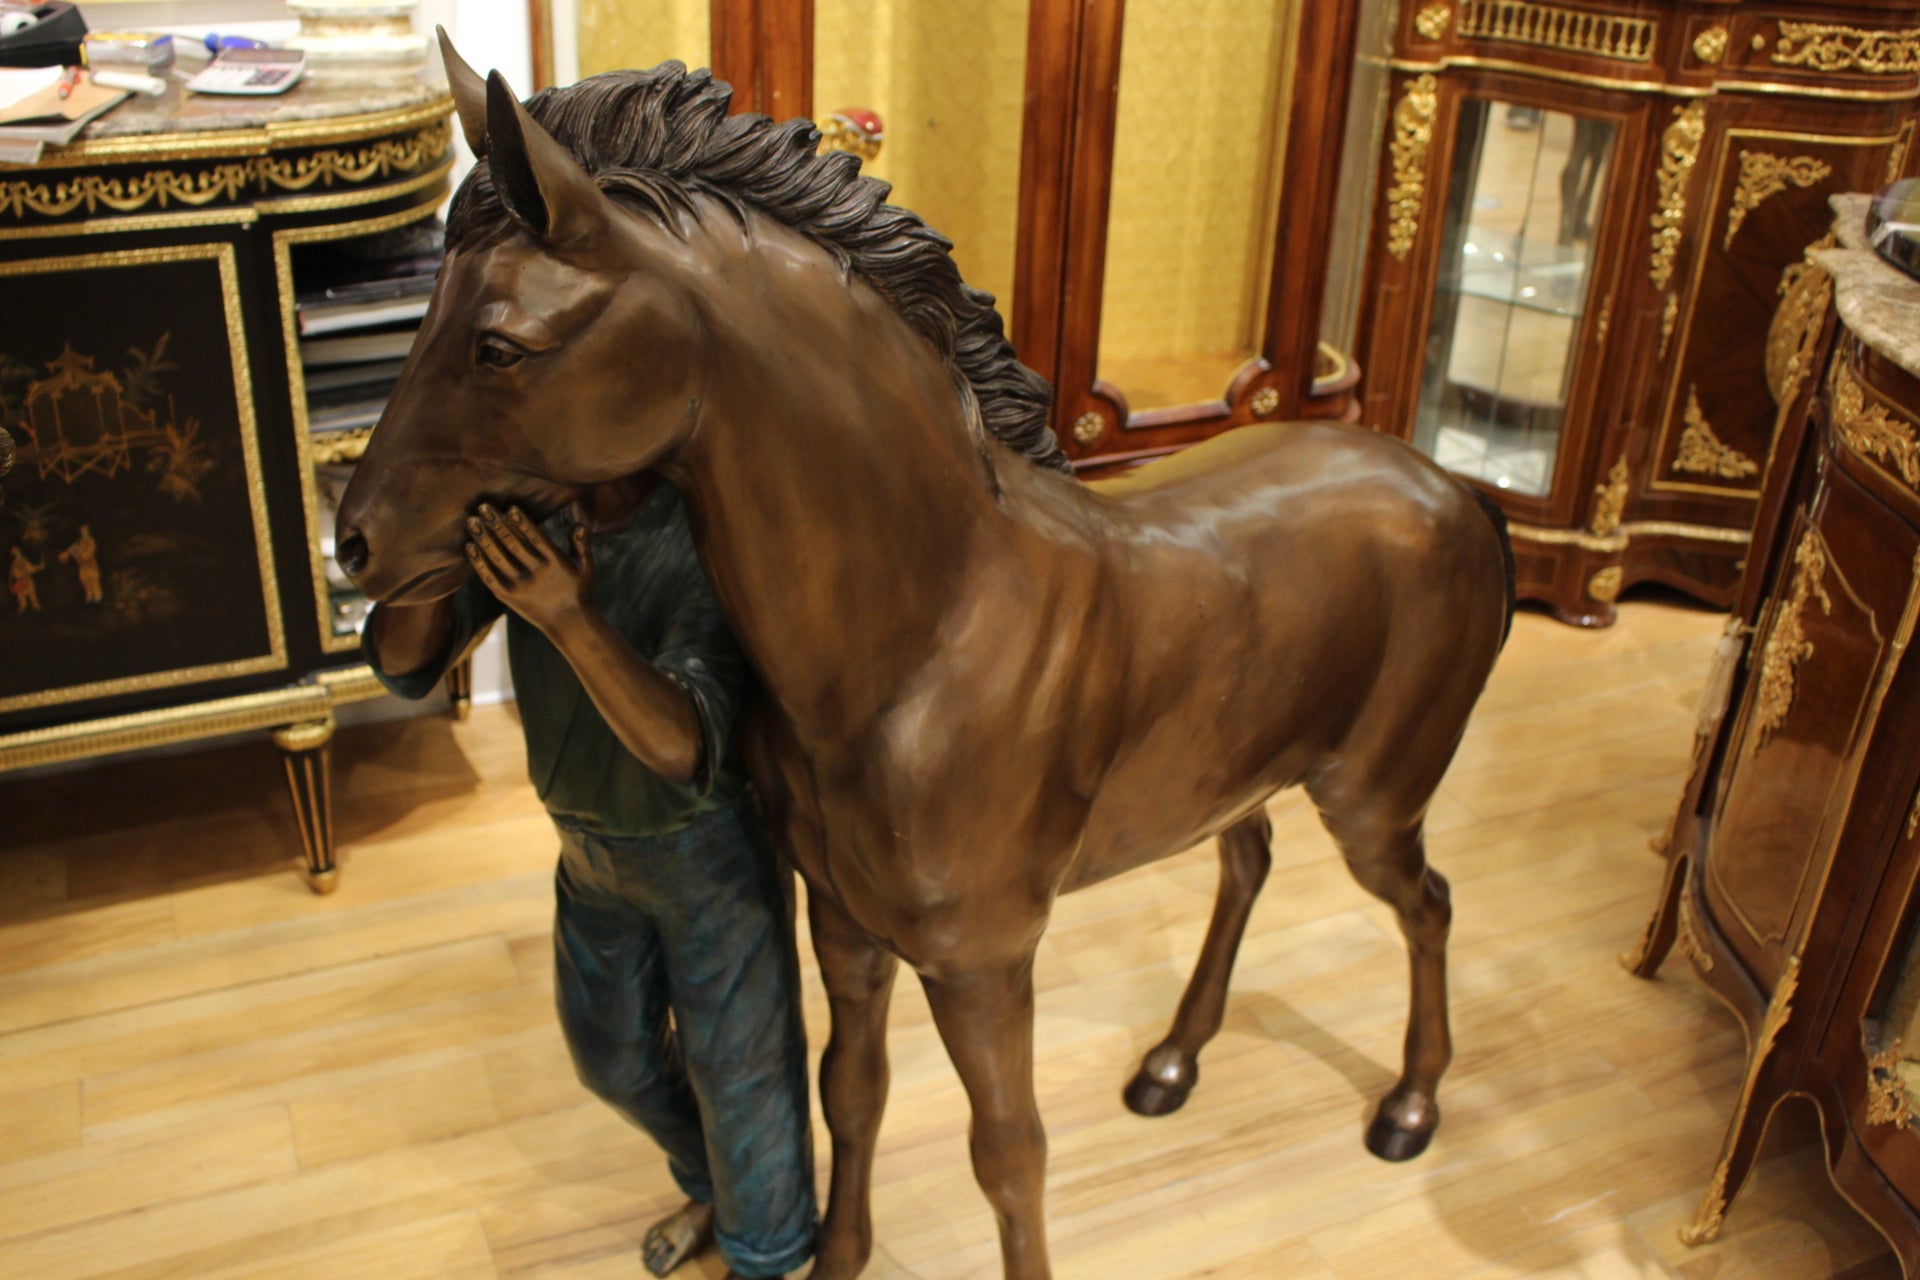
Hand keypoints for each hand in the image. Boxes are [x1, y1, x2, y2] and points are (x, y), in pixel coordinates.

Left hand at [465, 503, 594, 635]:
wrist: (568, 624)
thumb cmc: (578, 590)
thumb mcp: (586, 567)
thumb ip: (581, 544)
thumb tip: (580, 524)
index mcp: (556, 562)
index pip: (536, 538)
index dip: (522, 523)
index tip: (510, 507)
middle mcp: (537, 574)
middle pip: (513, 544)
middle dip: (497, 524)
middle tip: (484, 506)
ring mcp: (521, 586)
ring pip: (498, 558)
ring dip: (483, 538)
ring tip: (472, 521)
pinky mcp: (508, 597)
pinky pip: (489, 577)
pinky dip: (478, 562)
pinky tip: (469, 546)